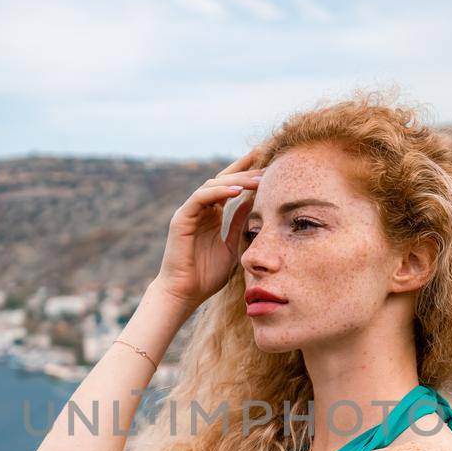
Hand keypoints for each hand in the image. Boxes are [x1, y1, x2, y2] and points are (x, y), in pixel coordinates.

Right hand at [153, 148, 261, 309]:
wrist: (185, 294)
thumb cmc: (206, 276)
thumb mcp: (232, 246)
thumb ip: (240, 225)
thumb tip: (253, 203)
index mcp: (211, 215)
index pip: (230, 187)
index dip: (248, 173)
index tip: (269, 164)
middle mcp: (200, 209)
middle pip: (222, 179)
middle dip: (243, 167)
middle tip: (265, 156)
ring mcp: (189, 212)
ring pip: (213, 185)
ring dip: (236, 180)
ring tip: (258, 178)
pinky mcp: (181, 218)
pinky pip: (200, 198)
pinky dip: (218, 192)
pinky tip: (238, 191)